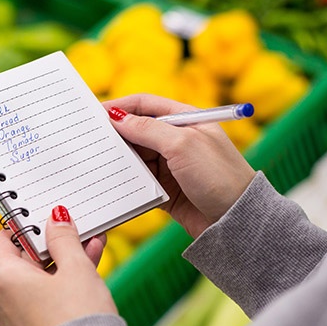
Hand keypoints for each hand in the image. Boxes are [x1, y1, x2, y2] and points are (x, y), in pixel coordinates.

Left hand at [0, 206, 117, 325]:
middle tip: (77, 230)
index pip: (2, 240)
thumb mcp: (75, 268)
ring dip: (62, 263)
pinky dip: (60, 285)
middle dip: (52, 245)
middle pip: (22, 261)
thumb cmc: (78, 318)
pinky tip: (88, 271)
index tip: (44, 218)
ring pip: (36, 280)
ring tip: (92, 246)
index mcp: (3, 279)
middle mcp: (1, 300)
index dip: (23, 227)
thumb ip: (64, 239)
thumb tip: (55, 219)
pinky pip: (41, 299)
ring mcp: (14, 319)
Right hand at [104, 95, 255, 237]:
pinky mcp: (164, 190)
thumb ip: (148, 129)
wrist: (236, 220)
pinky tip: (110, 184)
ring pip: (134, 157)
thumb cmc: (219, 176)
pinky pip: (137, 181)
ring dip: (118, 160)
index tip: (94, 114)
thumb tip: (117, 118)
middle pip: (136, 131)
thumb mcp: (182, 145)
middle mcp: (175, 140)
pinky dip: (125, 182)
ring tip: (96, 163)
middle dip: (115, 135)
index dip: (120, 107)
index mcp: (184, 120)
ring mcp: (170, 166)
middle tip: (90, 141)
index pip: (145, 105)